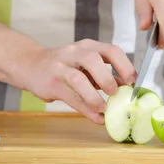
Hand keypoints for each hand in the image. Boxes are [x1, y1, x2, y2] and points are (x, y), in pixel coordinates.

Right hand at [22, 39, 136, 123]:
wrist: (31, 65)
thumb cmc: (65, 66)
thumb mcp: (86, 65)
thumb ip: (106, 75)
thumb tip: (128, 89)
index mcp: (88, 47)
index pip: (110, 50)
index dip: (124, 65)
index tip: (132, 81)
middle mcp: (74, 53)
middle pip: (93, 59)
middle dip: (106, 77)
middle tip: (115, 93)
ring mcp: (60, 67)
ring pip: (78, 79)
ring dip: (93, 96)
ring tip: (103, 108)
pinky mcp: (51, 83)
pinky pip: (70, 97)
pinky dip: (85, 109)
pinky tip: (96, 117)